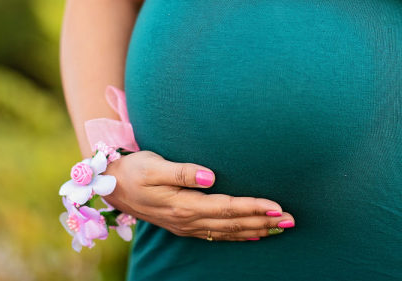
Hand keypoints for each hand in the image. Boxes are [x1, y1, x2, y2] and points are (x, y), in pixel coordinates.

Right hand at [103, 150, 294, 240]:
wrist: (110, 185)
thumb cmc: (133, 170)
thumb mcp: (153, 165)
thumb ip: (182, 171)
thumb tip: (210, 176)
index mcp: (183, 205)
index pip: (227, 208)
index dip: (254, 207)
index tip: (277, 206)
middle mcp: (188, 220)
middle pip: (233, 223)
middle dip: (264, 221)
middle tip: (291, 220)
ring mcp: (186, 225)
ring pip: (228, 231)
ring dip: (256, 229)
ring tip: (281, 228)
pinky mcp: (184, 225)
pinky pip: (217, 235)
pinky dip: (238, 236)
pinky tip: (253, 235)